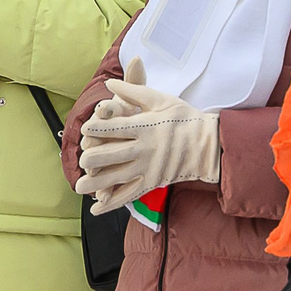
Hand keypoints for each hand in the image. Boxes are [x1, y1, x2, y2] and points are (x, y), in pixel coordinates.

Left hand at [74, 62, 221, 214]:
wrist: (210, 145)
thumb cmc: (185, 118)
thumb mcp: (162, 99)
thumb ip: (135, 91)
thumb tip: (109, 83)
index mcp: (147, 126)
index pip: (118, 127)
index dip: (99, 128)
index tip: (84, 128)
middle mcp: (146, 149)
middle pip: (115, 154)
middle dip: (94, 158)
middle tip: (80, 160)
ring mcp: (149, 168)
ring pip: (119, 177)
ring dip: (98, 183)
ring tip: (80, 186)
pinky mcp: (152, 183)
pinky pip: (130, 195)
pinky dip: (113, 202)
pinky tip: (97, 207)